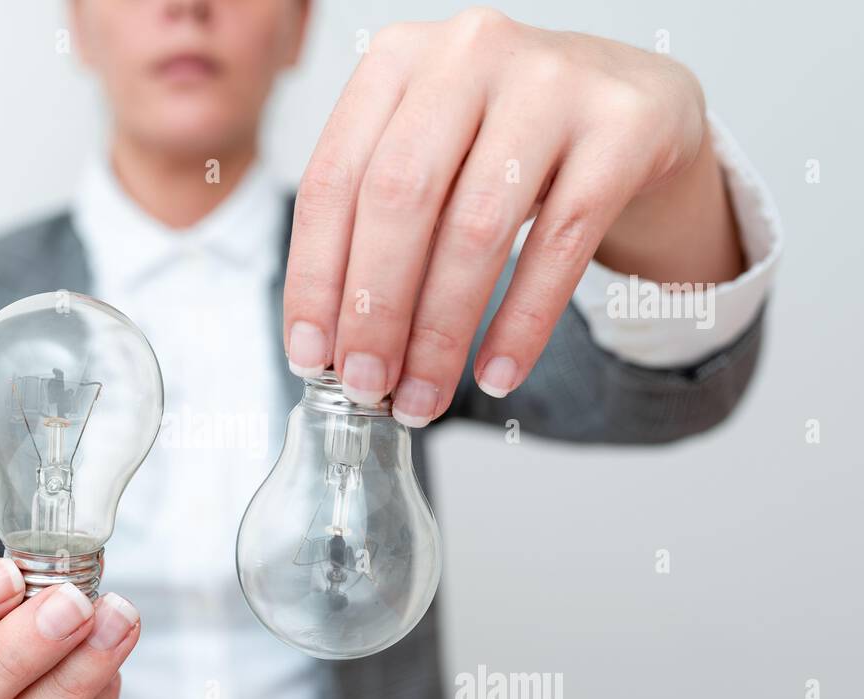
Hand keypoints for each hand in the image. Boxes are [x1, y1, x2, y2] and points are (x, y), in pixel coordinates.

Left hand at [283, 7, 740, 424]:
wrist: (635, 107)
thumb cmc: (507, 144)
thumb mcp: (430, 156)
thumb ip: (376, 228)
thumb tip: (332, 348)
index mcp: (397, 58)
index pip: (332, 180)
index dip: (314, 278)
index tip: (310, 356)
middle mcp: (469, 52)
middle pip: (398, 200)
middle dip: (374, 311)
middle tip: (366, 386)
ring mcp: (553, 80)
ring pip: (476, 229)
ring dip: (441, 334)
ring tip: (424, 398)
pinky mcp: (624, 126)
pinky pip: (561, 245)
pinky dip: (522, 324)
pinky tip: (497, 375)